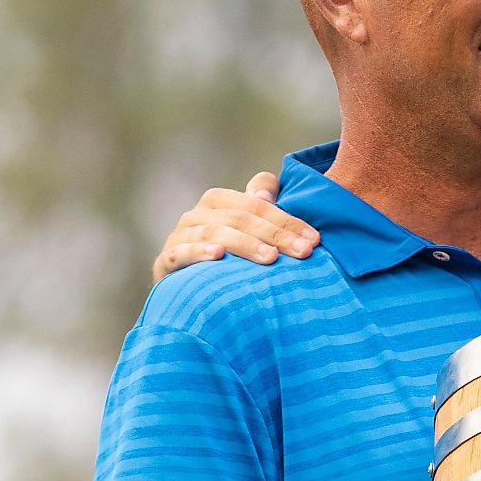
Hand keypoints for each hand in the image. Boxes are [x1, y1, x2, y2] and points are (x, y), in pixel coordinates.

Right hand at [152, 173, 321, 283]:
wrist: (187, 291)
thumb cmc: (226, 257)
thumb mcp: (246, 230)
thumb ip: (260, 206)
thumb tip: (270, 189)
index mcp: (218, 201)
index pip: (256, 204)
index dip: (287, 219)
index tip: (314, 240)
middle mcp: (197, 215)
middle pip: (240, 218)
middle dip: (275, 234)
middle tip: (303, 251)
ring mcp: (180, 237)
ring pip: (214, 233)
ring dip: (244, 243)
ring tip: (270, 256)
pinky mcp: (166, 261)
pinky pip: (181, 253)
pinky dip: (198, 252)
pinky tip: (217, 255)